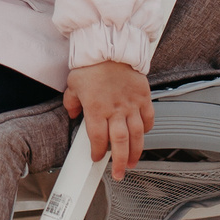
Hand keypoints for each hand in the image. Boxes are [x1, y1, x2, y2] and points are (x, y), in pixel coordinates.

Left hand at [64, 61, 153, 180]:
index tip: (96, 158)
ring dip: (135, 152)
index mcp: (96, 109)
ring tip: (132, 162)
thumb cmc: (92, 64)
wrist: (110, 46)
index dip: (97, 152)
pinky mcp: (143, 96)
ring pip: (136, 135)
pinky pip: (148, 118)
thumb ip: (71, 102)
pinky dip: (147, 129)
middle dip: (119, 162)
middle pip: (119, 143)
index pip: (97, 139)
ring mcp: (131, 104)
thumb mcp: (73, 84)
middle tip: (119, 173)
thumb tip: (72, 113)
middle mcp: (115, 110)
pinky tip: (143, 136)